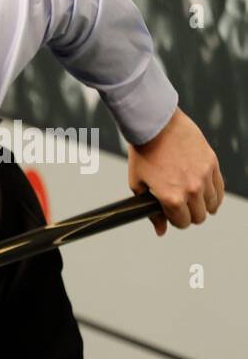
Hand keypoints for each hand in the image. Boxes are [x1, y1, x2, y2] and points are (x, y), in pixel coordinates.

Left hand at [127, 106, 223, 235]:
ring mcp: (204, 176)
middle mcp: (191, 190)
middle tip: (181, 208)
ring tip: (193, 200)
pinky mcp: (212, 163)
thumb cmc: (143, 155)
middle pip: (199, 217)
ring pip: (212, 205)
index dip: (175, 221)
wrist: (156, 127)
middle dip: (189, 215)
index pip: (182, 223)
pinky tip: (207, 194)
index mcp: (172, 198)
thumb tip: (161, 231)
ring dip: (203, 206)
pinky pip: (220, 188)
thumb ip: (151, 212)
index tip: (171, 214)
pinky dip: (215, 194)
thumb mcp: (138, 186)